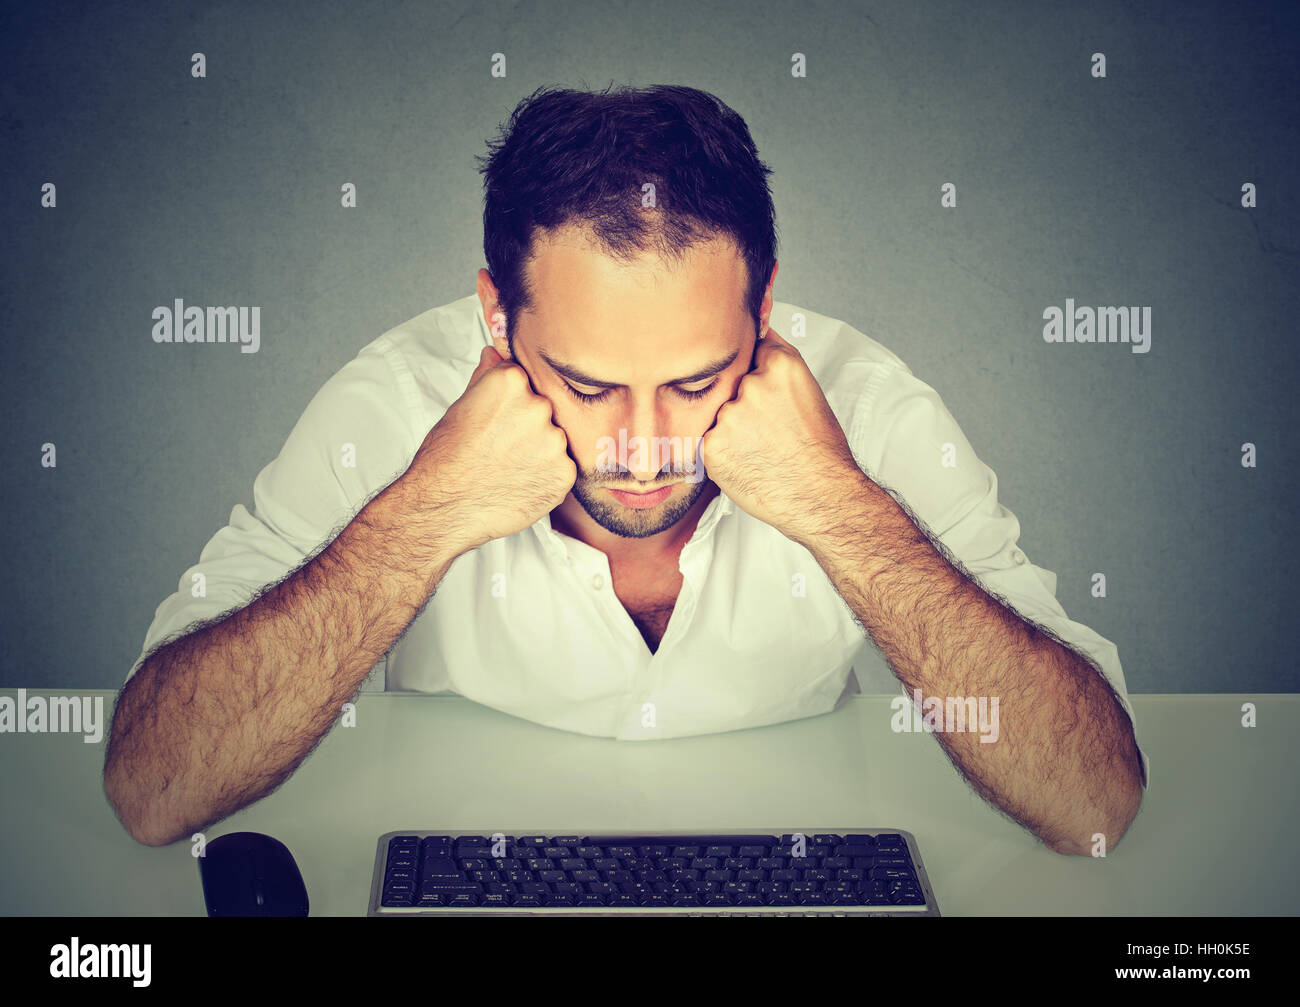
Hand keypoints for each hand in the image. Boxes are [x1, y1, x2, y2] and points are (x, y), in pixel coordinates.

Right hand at [411, 345, 576, 550]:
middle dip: (528, 426)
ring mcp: (554, 440)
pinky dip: (547, 476)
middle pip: (544, 408)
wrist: (443, 508)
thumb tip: (495, 352)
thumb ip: (486, 377)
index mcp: (511, 381)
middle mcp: (538, 406)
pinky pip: (563, 468)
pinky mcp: (565, 473)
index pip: (524, 380)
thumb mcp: (460, 407)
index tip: (497, 421)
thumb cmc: (445, 459)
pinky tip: (521, 483)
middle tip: (502, 448)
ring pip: (555, 438)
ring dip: (540, 451)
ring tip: (510, 468)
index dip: (510, 403)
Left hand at [698, 327, 861, 544]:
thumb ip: (777, 359)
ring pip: (720, 414)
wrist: (822, 497)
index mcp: (780, 365)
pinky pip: (711, 441)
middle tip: (770, 430)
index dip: (757, 373)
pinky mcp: (712, 446)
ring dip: (734, 429)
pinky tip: (749, 463)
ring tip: (763, 449)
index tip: (767, 391)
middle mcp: (751, 385)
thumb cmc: (821, 449)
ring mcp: (729, 416)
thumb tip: (756, 330)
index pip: (750, 350)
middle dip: (744, 403)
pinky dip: (725, 452)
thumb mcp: (809, 389)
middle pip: (732, 384)